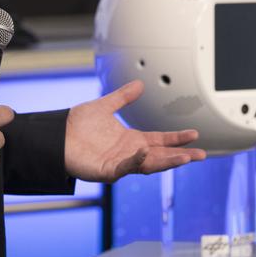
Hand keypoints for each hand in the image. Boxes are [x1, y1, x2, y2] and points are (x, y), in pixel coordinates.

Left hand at [65, 80, 205, 182]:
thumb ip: (123, 97)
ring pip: (148, 165)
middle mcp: (128, 154)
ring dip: (166, 161)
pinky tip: (146, 151)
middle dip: (180, 156)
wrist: (55, 135)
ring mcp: (119, 164)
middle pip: (160, 156)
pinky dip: (136, 160)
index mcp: (130, 140)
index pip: (160, 140)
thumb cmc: (76, 126)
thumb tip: (139, 85)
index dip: (176, 139)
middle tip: (200, 155)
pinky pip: (125, 167)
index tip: (194, 135)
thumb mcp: (104, 106)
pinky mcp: (106, 171)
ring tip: (184, 158)